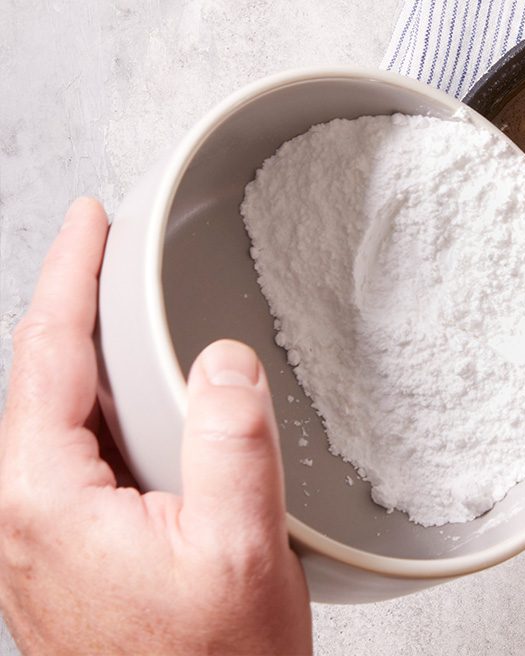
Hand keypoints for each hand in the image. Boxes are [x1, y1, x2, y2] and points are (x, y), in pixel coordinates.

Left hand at [0, 199, 311, 653]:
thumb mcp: (242, 547)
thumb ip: (230, 443)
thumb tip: (219, 358)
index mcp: (44, 501)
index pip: (44, 357)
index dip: (68, 275)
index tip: (88, 220)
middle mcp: (17, 521)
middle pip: (31, 382)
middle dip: (66, 305)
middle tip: (105, 249)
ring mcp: (32, 546)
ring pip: (43, 422)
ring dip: (77, 356)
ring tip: (115, 311)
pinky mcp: (58, 563)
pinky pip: (61, 460)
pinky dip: (88, 408)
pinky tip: (123, 404)